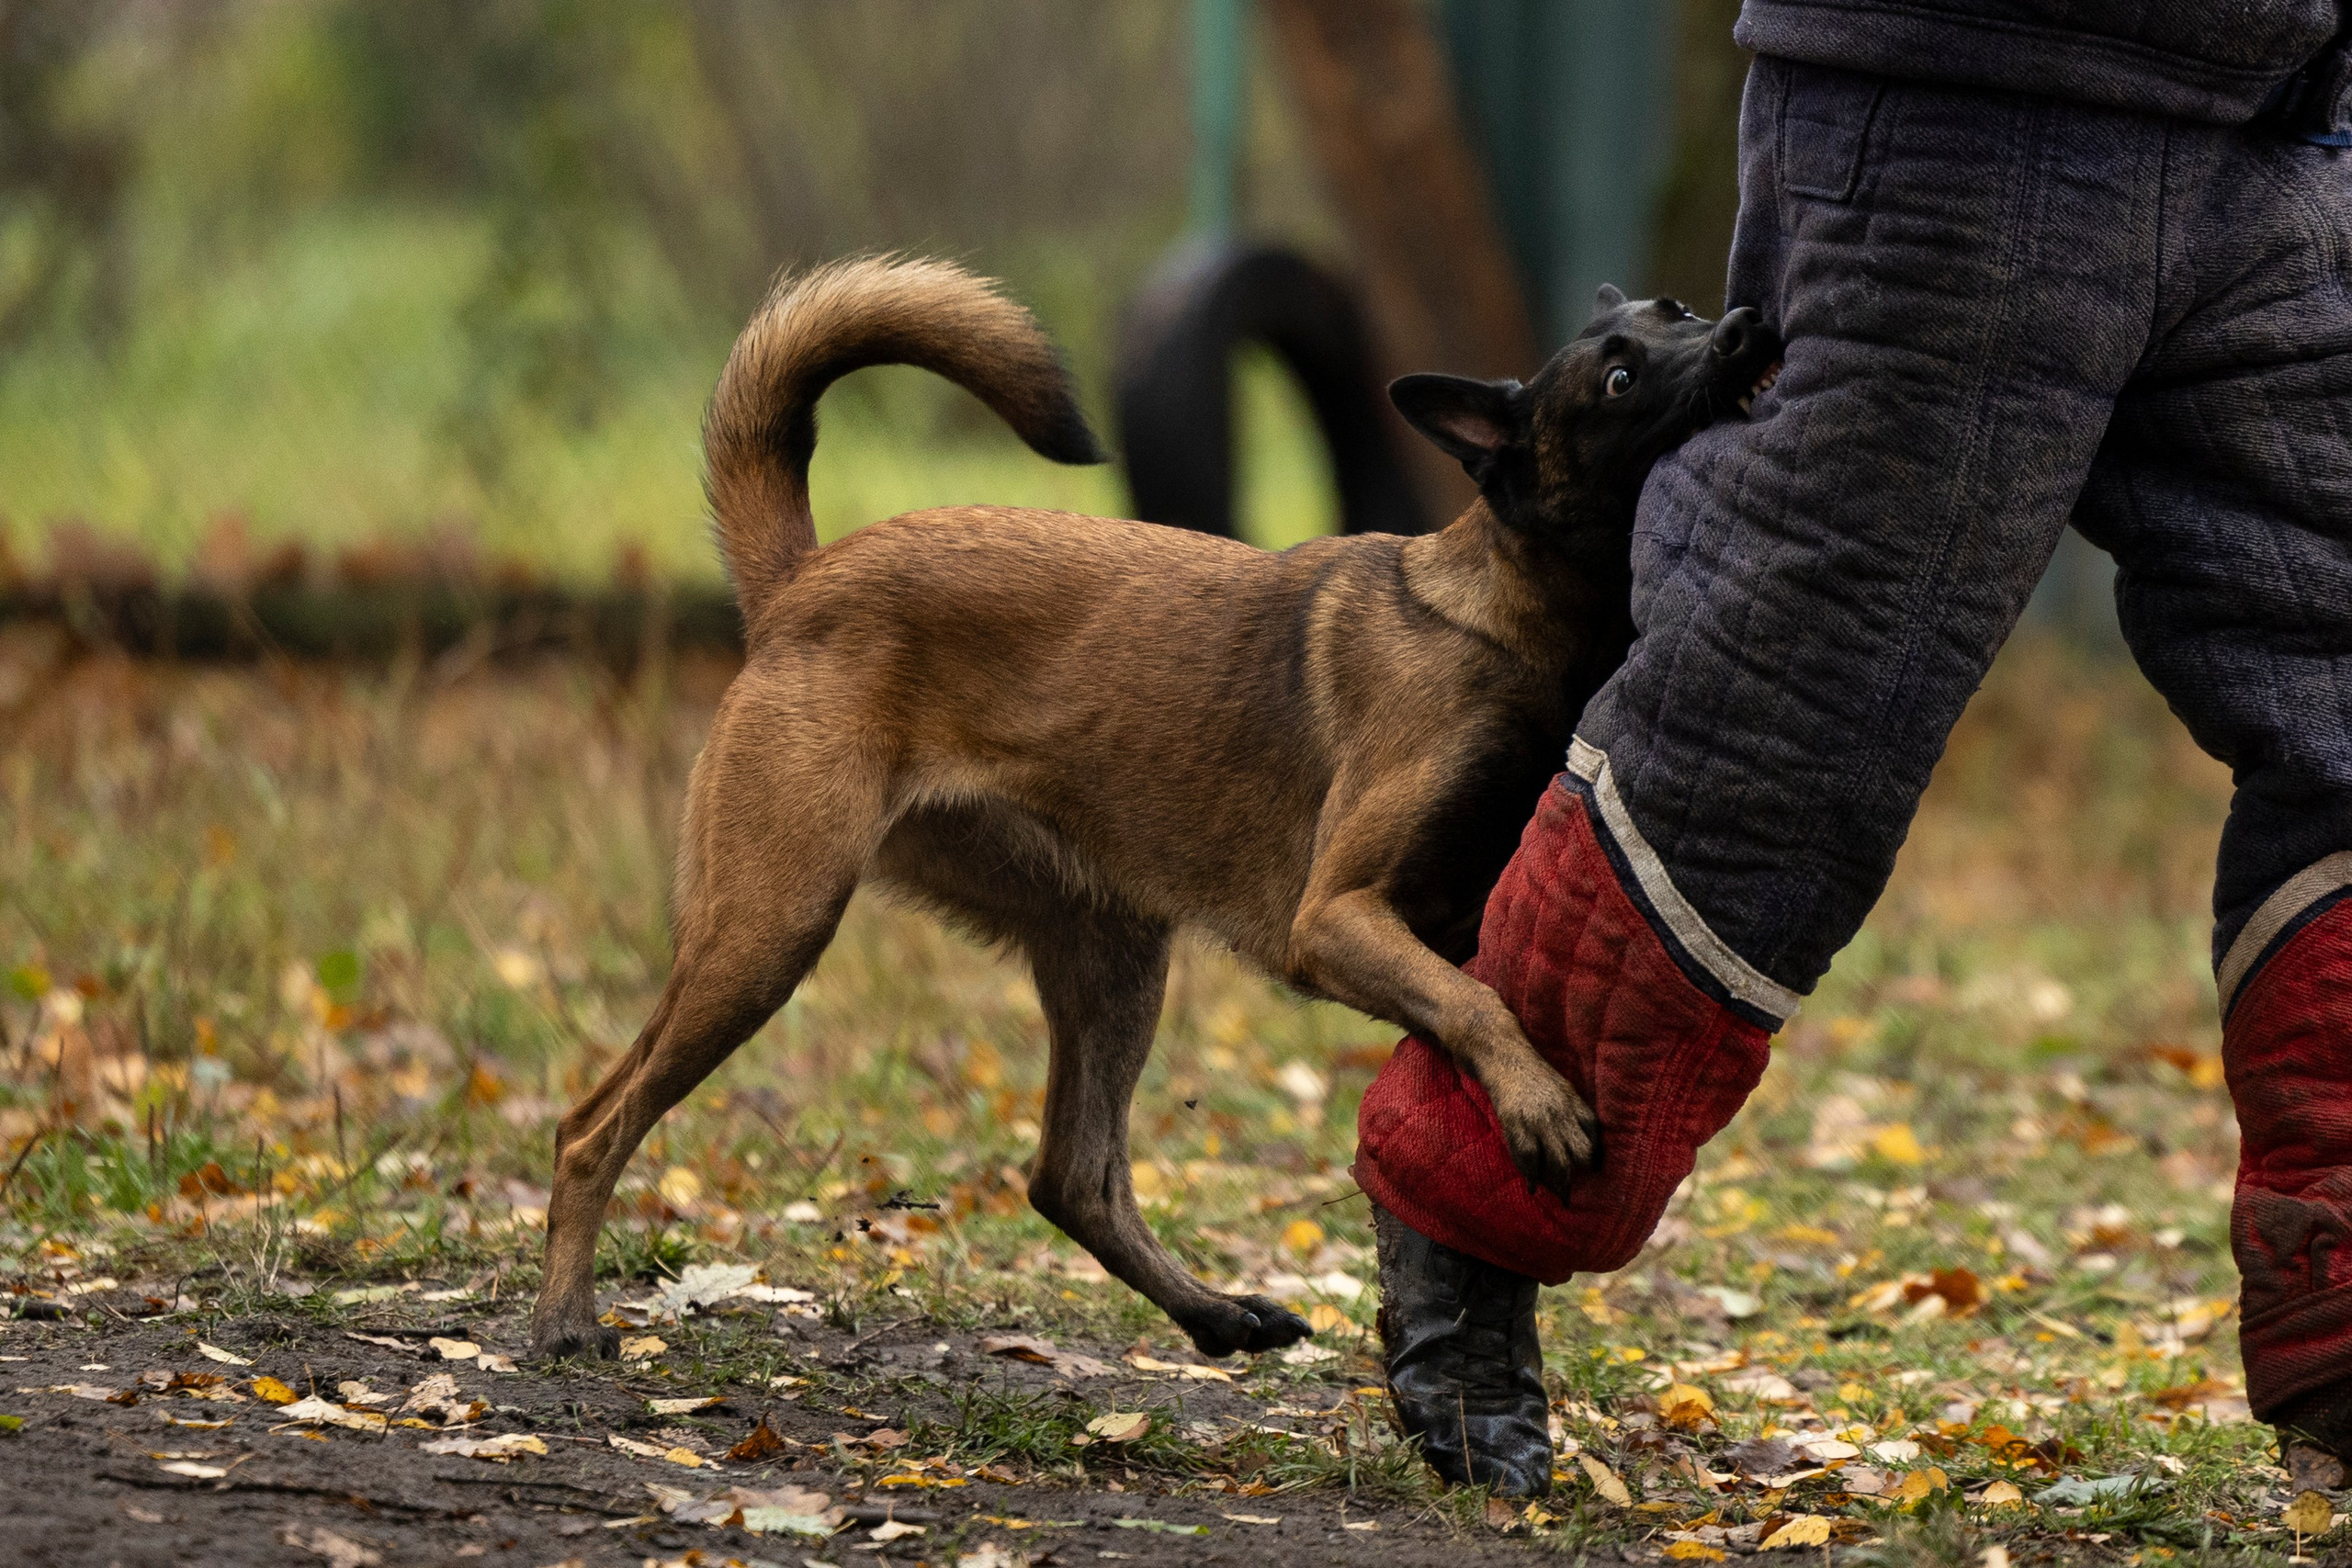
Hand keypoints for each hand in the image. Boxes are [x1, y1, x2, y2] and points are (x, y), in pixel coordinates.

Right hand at [1487, 1060, 1599, 1198]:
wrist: (1503, 1057)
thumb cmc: (1533, 1074)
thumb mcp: (1563, 1089)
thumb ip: (1574, 1112)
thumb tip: (1585, 1138)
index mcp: (1575, 1104)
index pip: (1593, 1137)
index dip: (1594, 1157)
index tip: (1592, 1171)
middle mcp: (1561, 1115)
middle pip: (1580, 1154)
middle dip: (1577, 1175)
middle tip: (1572, 1191)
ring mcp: (1539, 1121)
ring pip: (1557, 1162)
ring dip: (1558, 1184)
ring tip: (1558, 1197)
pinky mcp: (1516, 1124)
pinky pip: (1528, 1157)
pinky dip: (1531, 1175)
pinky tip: (1532, 1186)